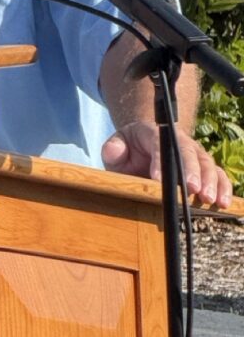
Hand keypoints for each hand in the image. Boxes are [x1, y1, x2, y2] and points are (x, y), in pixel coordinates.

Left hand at [102, 120, 232, 207]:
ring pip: (206, 164)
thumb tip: (112, 152)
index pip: (158, 144)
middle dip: (190, 171)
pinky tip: (224, 202)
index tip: (158, 179)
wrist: (145, 148)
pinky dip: (223, 188)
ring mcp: (194, 155)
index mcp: (154, 133)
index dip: (159, 162)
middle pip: (188, 152)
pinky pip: (219, 175)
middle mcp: (179, 142)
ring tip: (209, 198)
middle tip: (191, 189)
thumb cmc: (129, 149)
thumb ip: (111, 147)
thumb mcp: (116, 145)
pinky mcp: (204, 170)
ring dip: (210, 181)